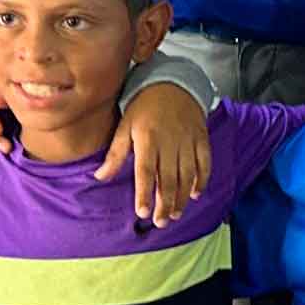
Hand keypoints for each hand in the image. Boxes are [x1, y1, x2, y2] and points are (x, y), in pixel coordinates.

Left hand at [101, 81, 211, 225]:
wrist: (172, 83)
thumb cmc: (144, 106)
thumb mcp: (125, 125)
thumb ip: (115, 153)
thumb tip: (99, 176)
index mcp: (147, 139)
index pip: (145, 172)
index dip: (144, 193)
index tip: (142, 212)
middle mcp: (169, 142)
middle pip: (168, 178)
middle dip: (164, 203)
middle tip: (160, 222)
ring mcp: (188, 141)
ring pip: (187, 175)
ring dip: (182, 197)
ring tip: (174, 214)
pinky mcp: (201, 138)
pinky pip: (204, 163)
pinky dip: (202, 180)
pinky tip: (195, 194)